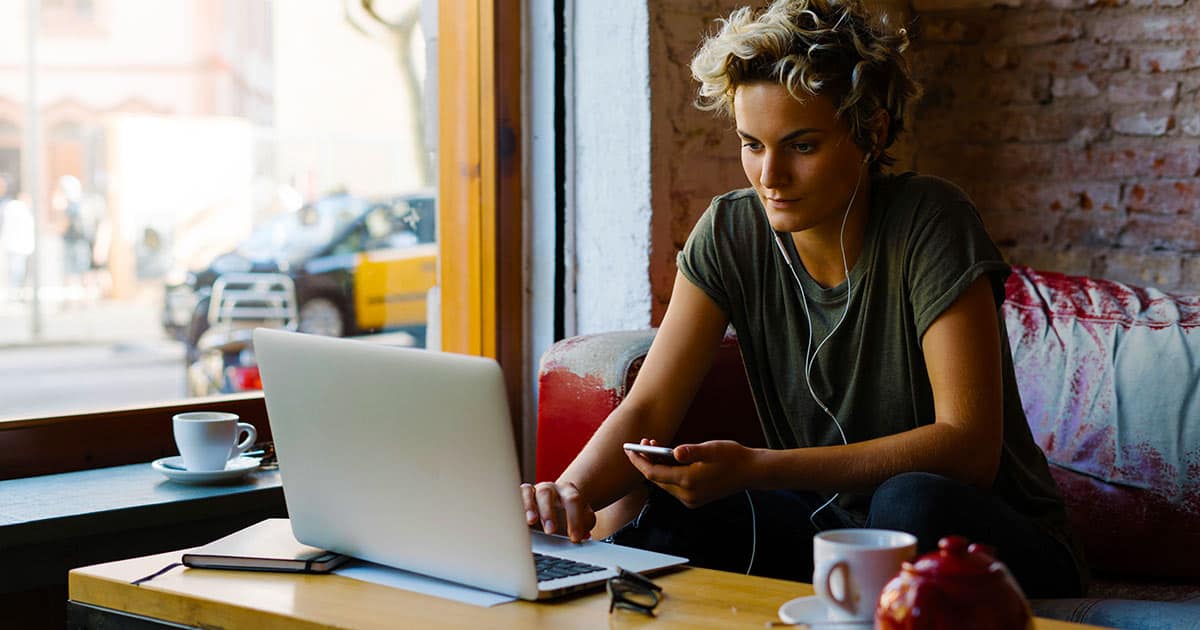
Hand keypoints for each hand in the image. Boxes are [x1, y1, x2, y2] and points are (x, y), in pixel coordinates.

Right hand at [520, 480, 595, 542]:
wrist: (559, 509)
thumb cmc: (569, 516)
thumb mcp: (583, 519)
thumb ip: (584, 524)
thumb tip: (578, 536)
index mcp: (568, 491)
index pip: (572, 500)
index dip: (574, 519)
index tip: (575, 538)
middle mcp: (549, 488)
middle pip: (547, 493)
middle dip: (548, 512)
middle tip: (551, 531)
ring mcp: (533, 491)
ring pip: (527, 491)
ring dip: (528, 507)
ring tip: (531, 522)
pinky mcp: (520, 498)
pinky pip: (514, 496)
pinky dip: (515, 506)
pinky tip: (515, 519)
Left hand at [625, 438, 758, 507]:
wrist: (751, 472)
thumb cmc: (732, 457)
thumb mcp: (712, 449)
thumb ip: (692, 451)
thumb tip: (676, 452)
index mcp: (688, 482)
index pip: (653, 474)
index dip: (639, 461)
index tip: (628, 449)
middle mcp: (687, 495)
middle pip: (657, 479)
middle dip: (647, 462)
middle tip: (644, 442)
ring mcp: (691, 500)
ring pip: (665, 483)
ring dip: (658, 467)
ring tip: (656, 448)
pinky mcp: (696, 499)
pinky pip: (674, 486)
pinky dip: (668, 473)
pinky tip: (669, 460)